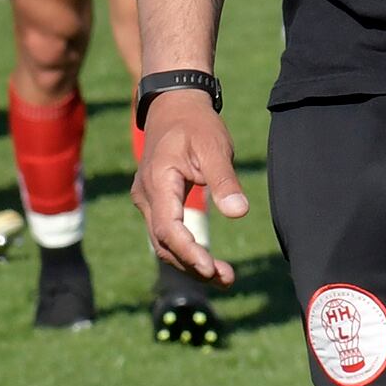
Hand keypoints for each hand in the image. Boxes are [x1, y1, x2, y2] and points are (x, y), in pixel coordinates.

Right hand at [133, 89, 247, 284]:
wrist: (174, 105)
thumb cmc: (196, 124)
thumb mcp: (215, 147)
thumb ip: (225, 181)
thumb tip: (239, 213)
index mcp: (158, 181)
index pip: (169, 229)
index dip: (189, 252)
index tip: (211, 268)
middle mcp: (146, 195)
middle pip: (165, 243)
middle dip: (194, 265)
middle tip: (227, 279)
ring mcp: (147, 200)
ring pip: (164, 243)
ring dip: (190, 263)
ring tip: (224, 277)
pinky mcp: (155, 203)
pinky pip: (166, 233)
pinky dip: (186, 250)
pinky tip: (208, 263)